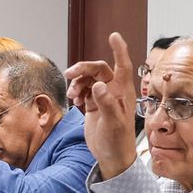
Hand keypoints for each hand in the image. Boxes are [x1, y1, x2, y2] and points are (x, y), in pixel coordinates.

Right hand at [67, 32, 139, 178]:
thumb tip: (97, 85)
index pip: (122, 65)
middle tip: (69, 75)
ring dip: (77, 83)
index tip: (113, 35)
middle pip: (98, 69)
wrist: (112, 157)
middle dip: (83, 69)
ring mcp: (104, 97)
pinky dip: (76, 92)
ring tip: (72, 96)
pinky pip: (84, 90)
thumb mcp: (113, 123)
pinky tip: (74, 102)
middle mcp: (114, 91)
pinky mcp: (94, 105)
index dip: (119, 49)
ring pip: (89, 79)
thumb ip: (106, 103)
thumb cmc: (118, 142)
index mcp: (123, 92)